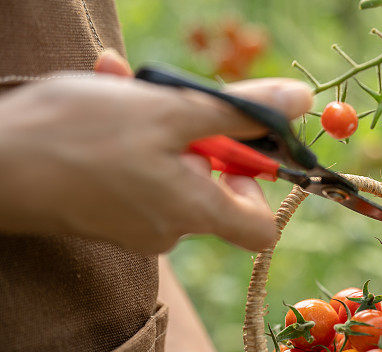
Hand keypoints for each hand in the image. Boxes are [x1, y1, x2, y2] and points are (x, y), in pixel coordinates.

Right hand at [0, 50, 311, 252]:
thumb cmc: (76, 137)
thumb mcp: (170, 111)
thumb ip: (240, 113)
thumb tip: (301, 105)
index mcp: (194, 214)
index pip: (260, 227)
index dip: (259, 185)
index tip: (234, 147)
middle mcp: (169, 231)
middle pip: (211, 189)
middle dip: (197, 136)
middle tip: (169, 101)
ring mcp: (134, 227)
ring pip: (168, 172)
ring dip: (157, 127)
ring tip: (119, 86)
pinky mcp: (104, 217)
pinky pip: (136, 177)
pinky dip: (129, 141)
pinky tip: (99, 101)